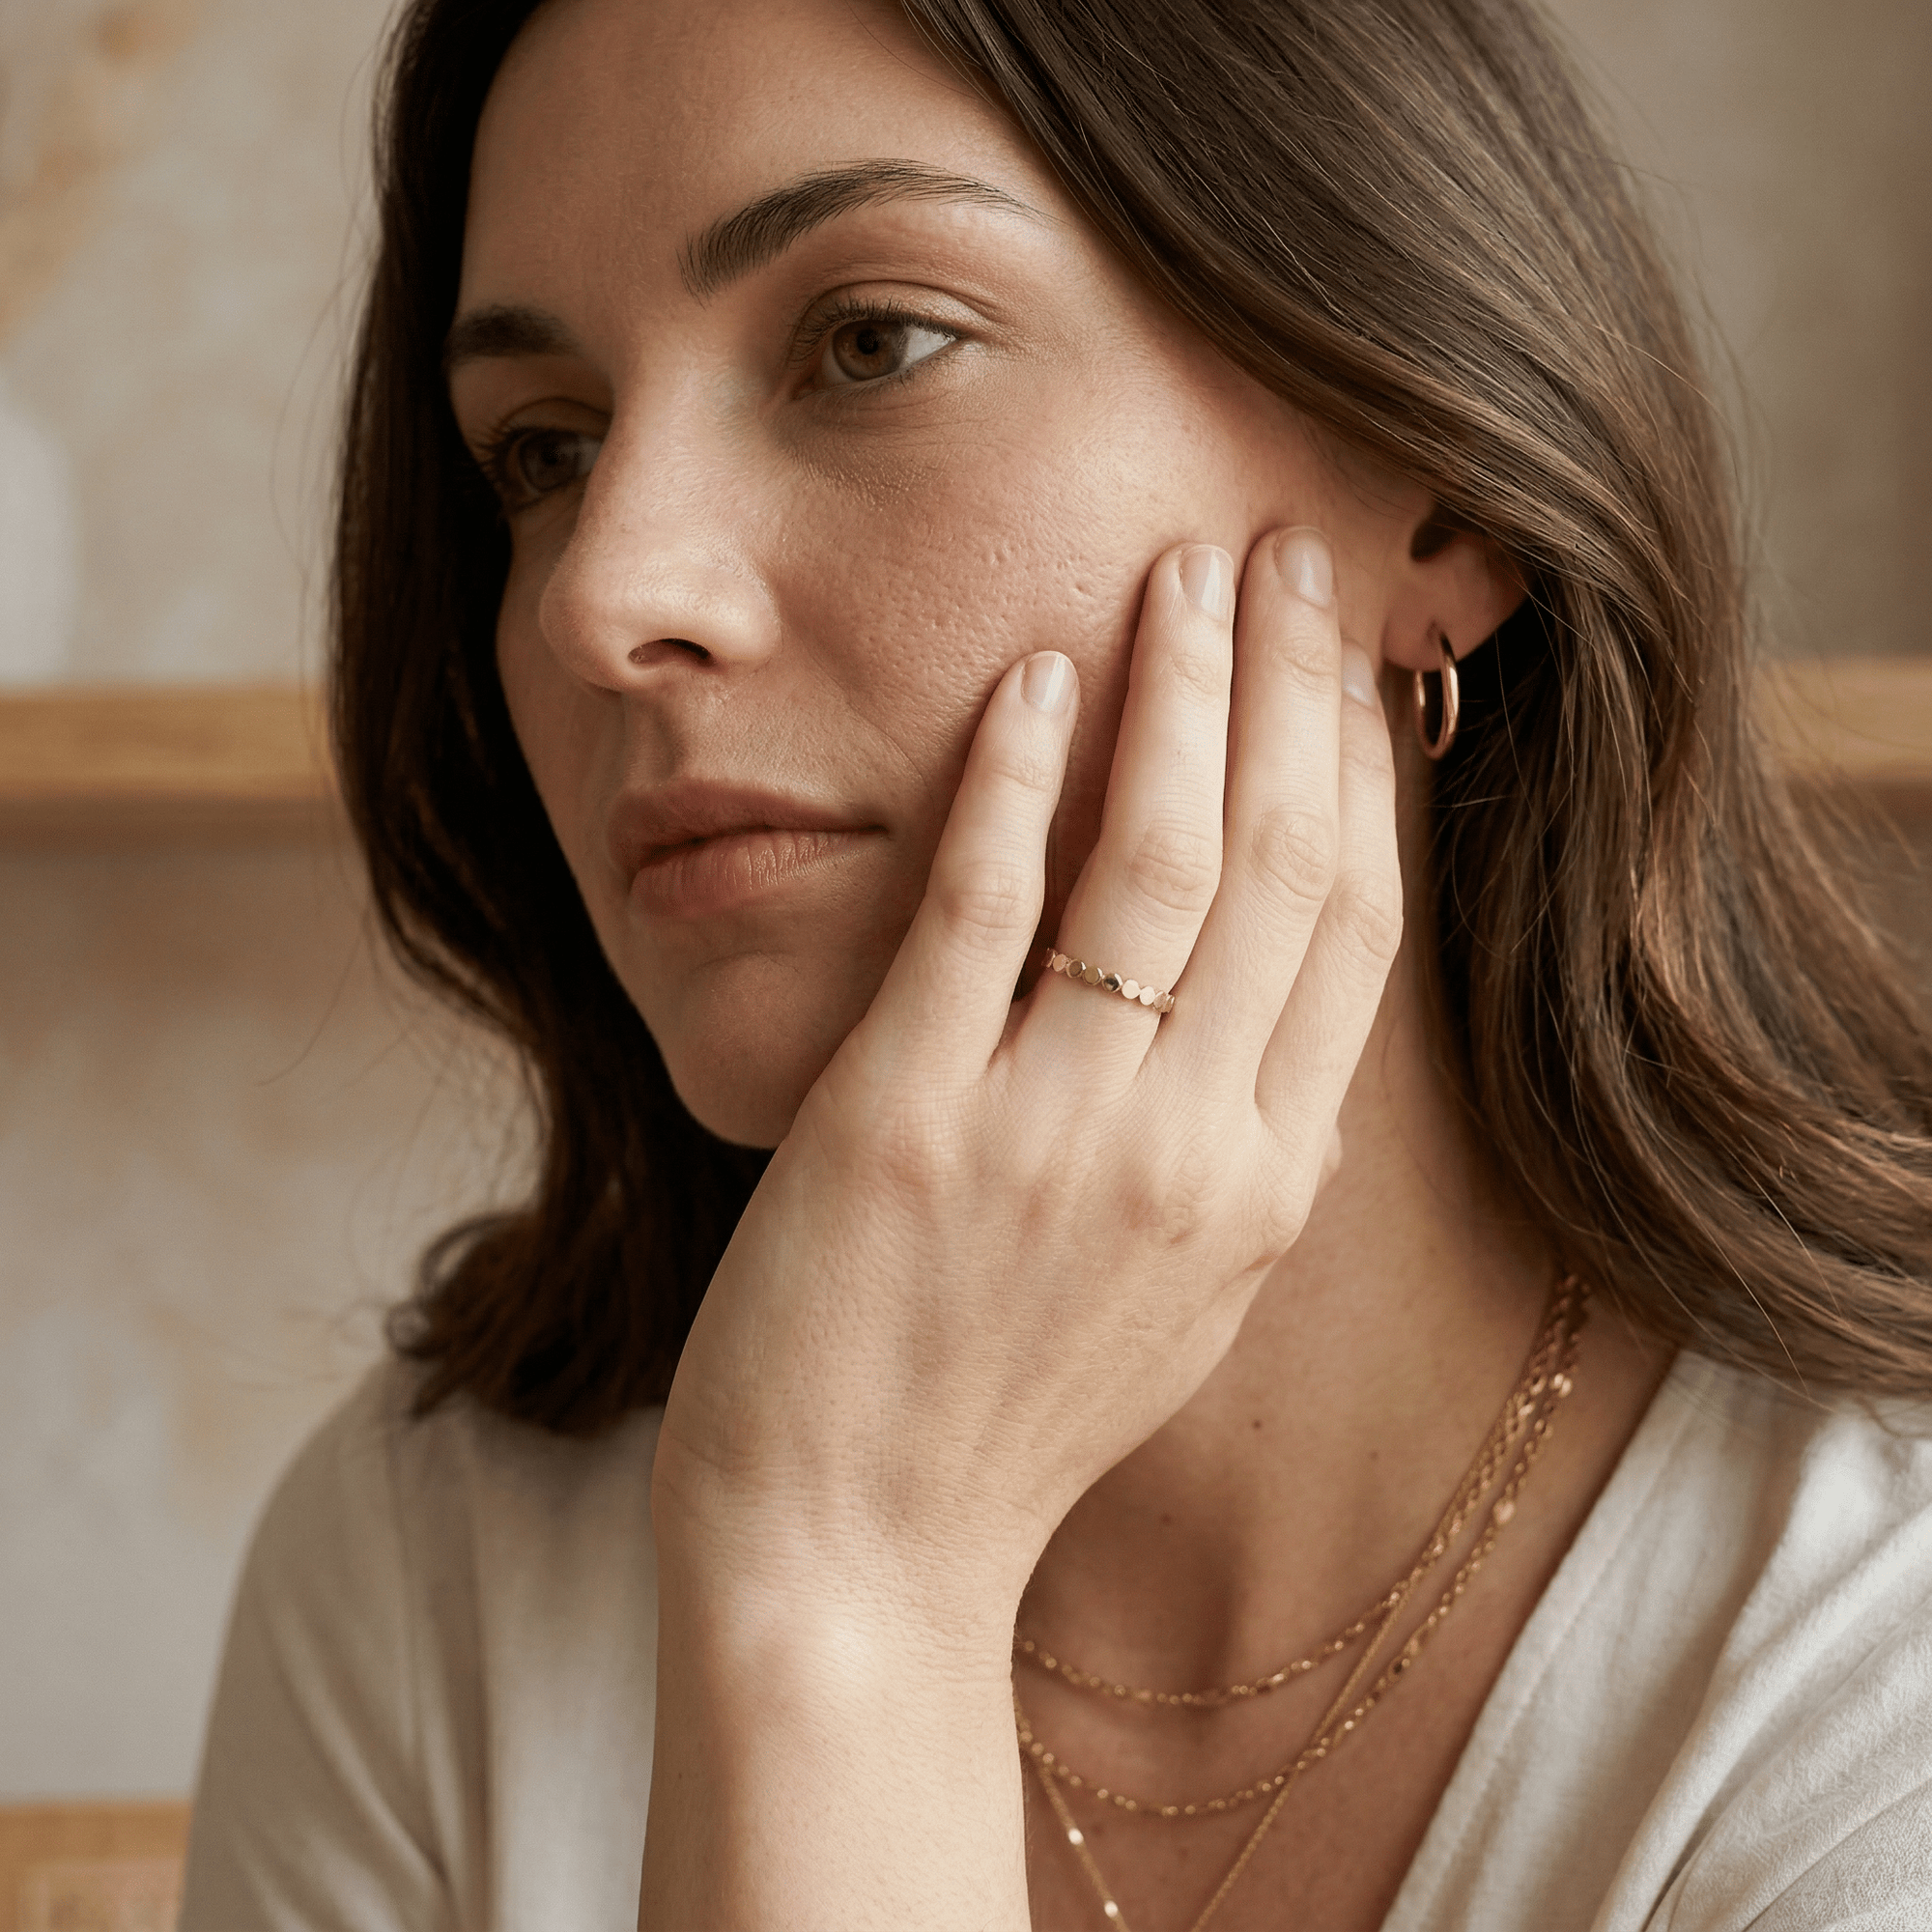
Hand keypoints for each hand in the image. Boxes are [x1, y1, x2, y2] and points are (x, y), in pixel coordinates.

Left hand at [653, 525, 1401, 1645]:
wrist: (860, 1560)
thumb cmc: (1004, 1420)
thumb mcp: (1178, 1295)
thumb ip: (1231, 1147)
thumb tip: (1258, 999)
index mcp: (1264, 1185)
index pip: (1349, 927)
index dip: (1354, 770)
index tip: (1343, 660)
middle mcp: (1187, 1149)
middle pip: (1274, 865)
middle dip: (1287, 688)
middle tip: (1279, 551)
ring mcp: (1050, 1133)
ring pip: (1153, 864)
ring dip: (1177, 697)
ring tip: (1180, 572)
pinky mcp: (906, 1122)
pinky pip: (982, 915)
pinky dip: (1012, 783)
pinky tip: (1031, 679)